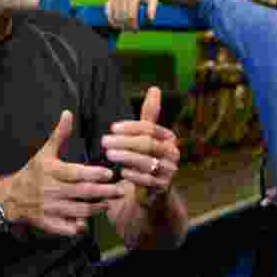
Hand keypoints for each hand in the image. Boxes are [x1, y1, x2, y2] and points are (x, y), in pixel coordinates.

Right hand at [0, 111, 124, 236]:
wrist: (11, 196)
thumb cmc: (33, 172)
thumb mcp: (44, 152)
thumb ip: (59, 134)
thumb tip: (68, 113)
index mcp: (51, 171)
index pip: (75, 173)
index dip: (93, 174)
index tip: (109, 173)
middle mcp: (51, 190)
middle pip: (81, 192)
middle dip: (103, 192)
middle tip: (120, 190)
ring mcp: (49, 208)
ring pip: (78, 210)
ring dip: (96, 208)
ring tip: (109, 202)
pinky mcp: (48, 223)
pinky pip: (66, 227)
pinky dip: (79, 226)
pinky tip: (89, 222)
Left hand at [101, 87, 179, 202]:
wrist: (154, 187)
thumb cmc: (147, 155)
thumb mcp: (147, 135)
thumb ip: (150, 114)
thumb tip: (155, 88)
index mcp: (169, 137)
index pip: (150, 128)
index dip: (130, 127)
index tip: (112, 128)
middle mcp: (172, 153)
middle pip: (148, 144)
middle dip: (124, 142)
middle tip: (104, 141)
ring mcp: (169, 171)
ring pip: (147, 162)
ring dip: (126, 157)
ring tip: (108, 154)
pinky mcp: (163, 187)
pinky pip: (148, 180)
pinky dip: (134, 175)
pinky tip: (121, 172)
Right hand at [105, 0, 157, 30]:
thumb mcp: (153, 0)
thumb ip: (153, 9)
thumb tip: (150, 19)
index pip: (132, 14)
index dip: (133, 24)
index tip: (135, 30)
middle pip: (123, 15)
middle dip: (126, 25)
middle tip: (129, 30)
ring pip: (115, 14)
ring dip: (118, 24)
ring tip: (122, 29)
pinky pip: (109, 10)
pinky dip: (110, 18)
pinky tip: (114, 24)